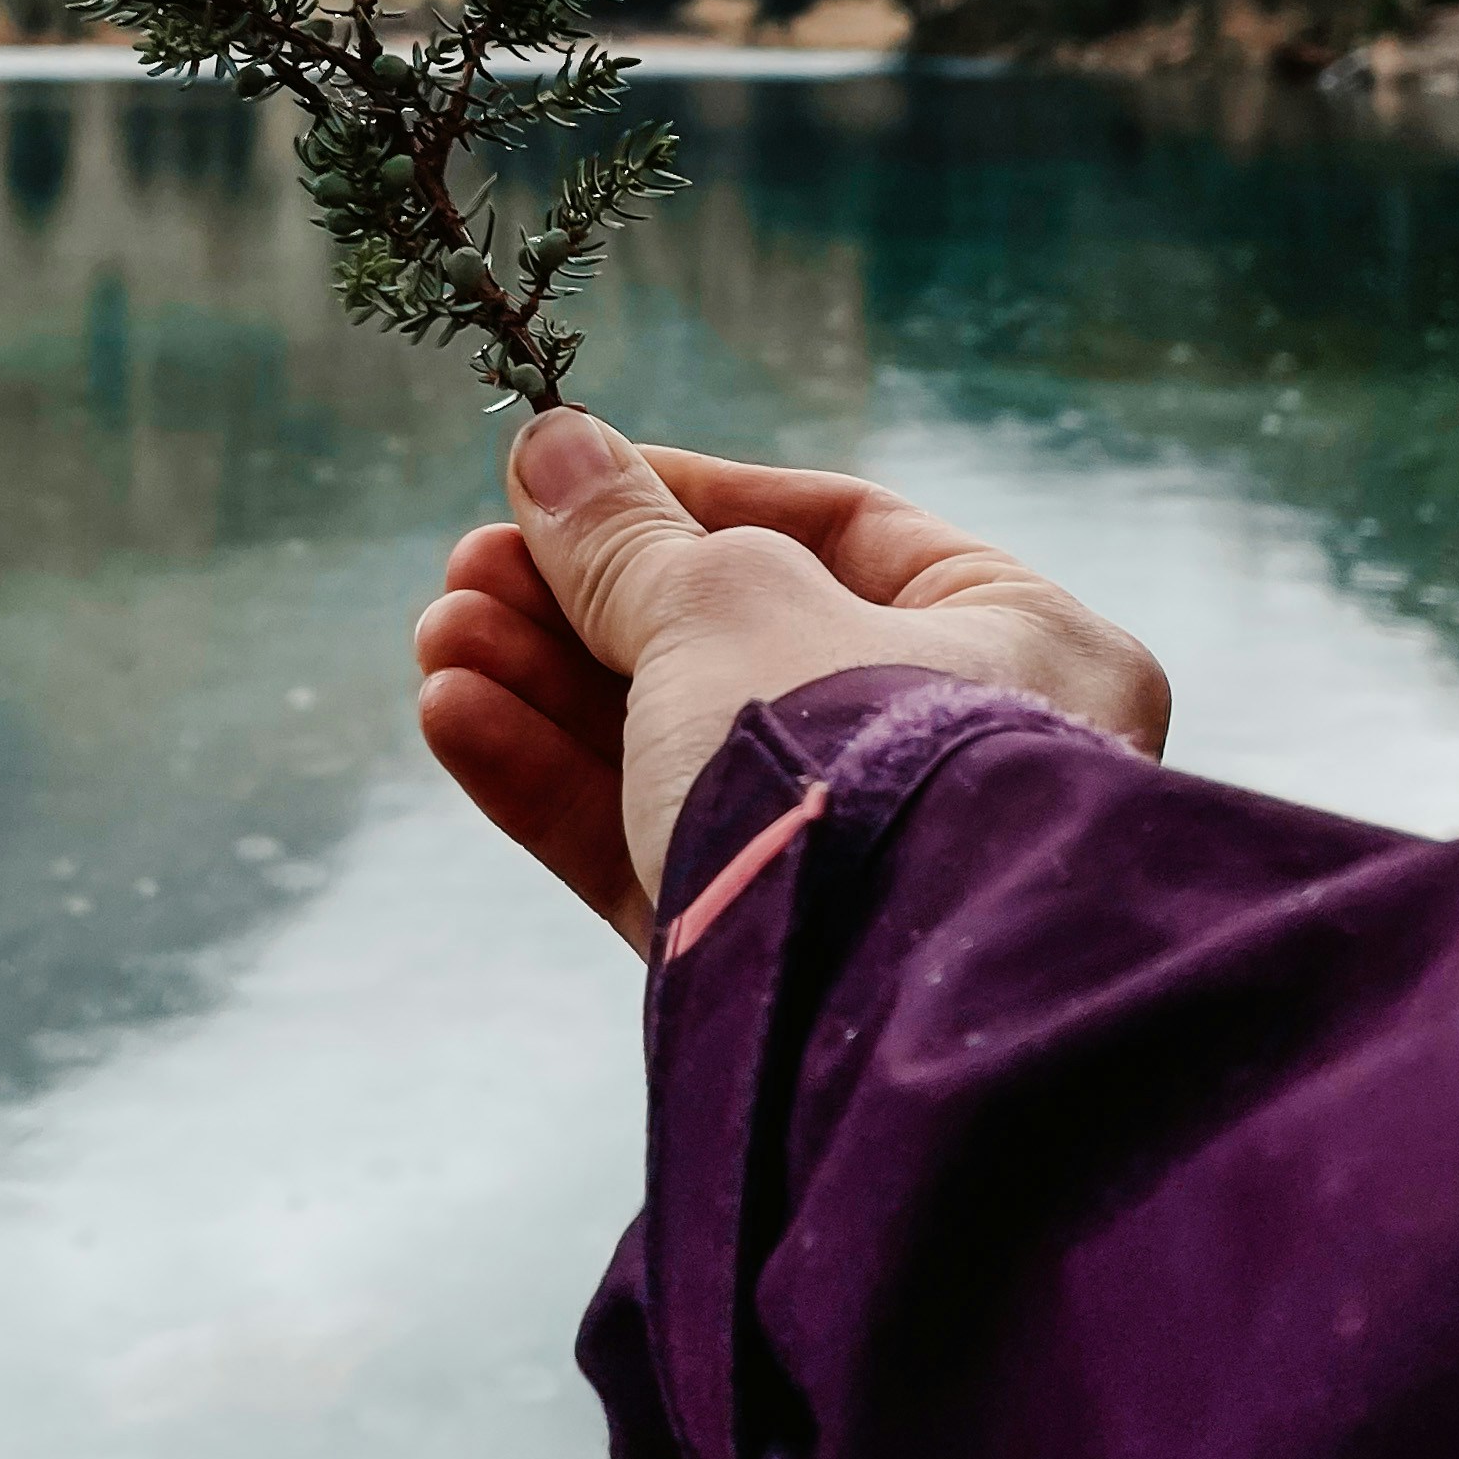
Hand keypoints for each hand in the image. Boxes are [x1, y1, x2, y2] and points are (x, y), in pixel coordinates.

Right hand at [414, 415, 1169, 952]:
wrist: (878, 1014)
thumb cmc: (853, 756)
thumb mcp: (726, 606)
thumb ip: (629, 537)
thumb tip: (549, 444)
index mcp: (1018, 640)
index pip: (840, 530)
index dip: (692, 498)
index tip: (570, 484)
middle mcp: (959, 753)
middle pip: (734, 643)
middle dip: (582, 604)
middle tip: (469, 565)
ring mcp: (862, 865)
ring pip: (679, 749)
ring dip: (545, 686)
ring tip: (440, 633)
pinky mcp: (775, 960)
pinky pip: (659, 847)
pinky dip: (558, 784)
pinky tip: (456, 714)